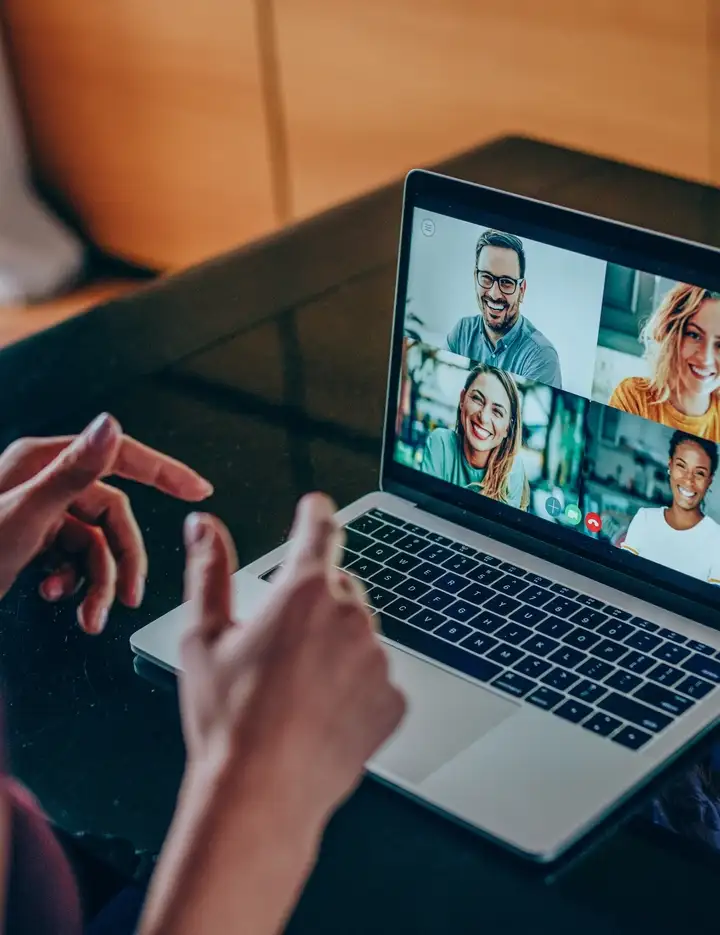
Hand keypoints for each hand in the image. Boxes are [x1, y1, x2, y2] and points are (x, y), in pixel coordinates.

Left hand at [0, 413, 211, 632]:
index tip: (196, 489)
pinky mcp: (31, 539)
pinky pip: (71, 559)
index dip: (163, 471)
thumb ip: (73, 471)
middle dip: (122, 560)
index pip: (119, 456)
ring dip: (95, 583)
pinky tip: (53, 599)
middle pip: (111, 515)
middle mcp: (44, 482)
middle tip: (128, 597)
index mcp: (44, 463)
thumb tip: (110, 425)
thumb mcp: (25, 515)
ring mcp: (38, 512)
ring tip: (87, 617)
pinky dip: (71, 584)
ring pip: (93, 544)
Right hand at [180, 493, 405, 827]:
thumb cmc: (228, 720)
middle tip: (279, 647)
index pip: (318, 531)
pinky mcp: (392, 700)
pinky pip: (375, 678)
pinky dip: (354, 687)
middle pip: (337, 588)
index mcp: (303, 592)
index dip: (315, 514)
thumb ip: (208, 571)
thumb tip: (205, 527)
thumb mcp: (204, 637)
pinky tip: (321, 714)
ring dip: (335, 647)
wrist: (261, 794)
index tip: (316, 506)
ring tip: (296, 691)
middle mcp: (349, 617)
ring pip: (358, 635)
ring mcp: (377, 659)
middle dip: (314, 603)